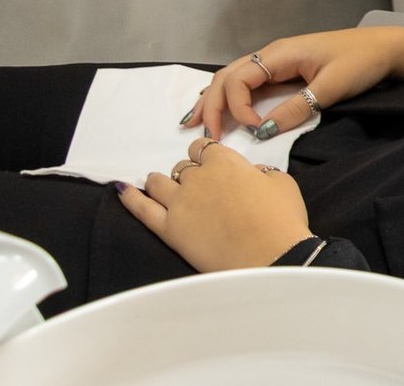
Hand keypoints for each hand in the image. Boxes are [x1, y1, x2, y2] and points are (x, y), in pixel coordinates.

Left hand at [117, 137, 311, 270]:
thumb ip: (260, 172)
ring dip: (161, 181)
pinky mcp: (168, 229)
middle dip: (190, 173)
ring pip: (159, 182)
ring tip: (161, 184)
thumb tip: (249, 174)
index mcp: (225, 162)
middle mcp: (197, 177)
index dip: (207, 155)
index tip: (212, 164)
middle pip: (183, 166)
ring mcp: (179, 203)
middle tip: (200, 188)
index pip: (204, 147)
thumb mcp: (282, 182)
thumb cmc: (281, 218)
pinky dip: (130, 198)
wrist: (270, 256)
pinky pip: (141, 209)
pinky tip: (122, 190)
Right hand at [180, 27, 403, 141]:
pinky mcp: (287, 70)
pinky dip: (231, 96)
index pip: (238, 80)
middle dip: (210, 105)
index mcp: (280, 54)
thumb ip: (297, 109)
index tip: (250, 130)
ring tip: (194, 123)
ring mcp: (278, 61)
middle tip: (201, 135)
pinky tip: (223, 110)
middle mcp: (272, 55)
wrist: (387, 48)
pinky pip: (250, 83)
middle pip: (227, 77)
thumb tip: (261, 131)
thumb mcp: (331, 87)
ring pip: (234, 78)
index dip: (235, 107)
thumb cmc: (362, 62)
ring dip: (214, 100)